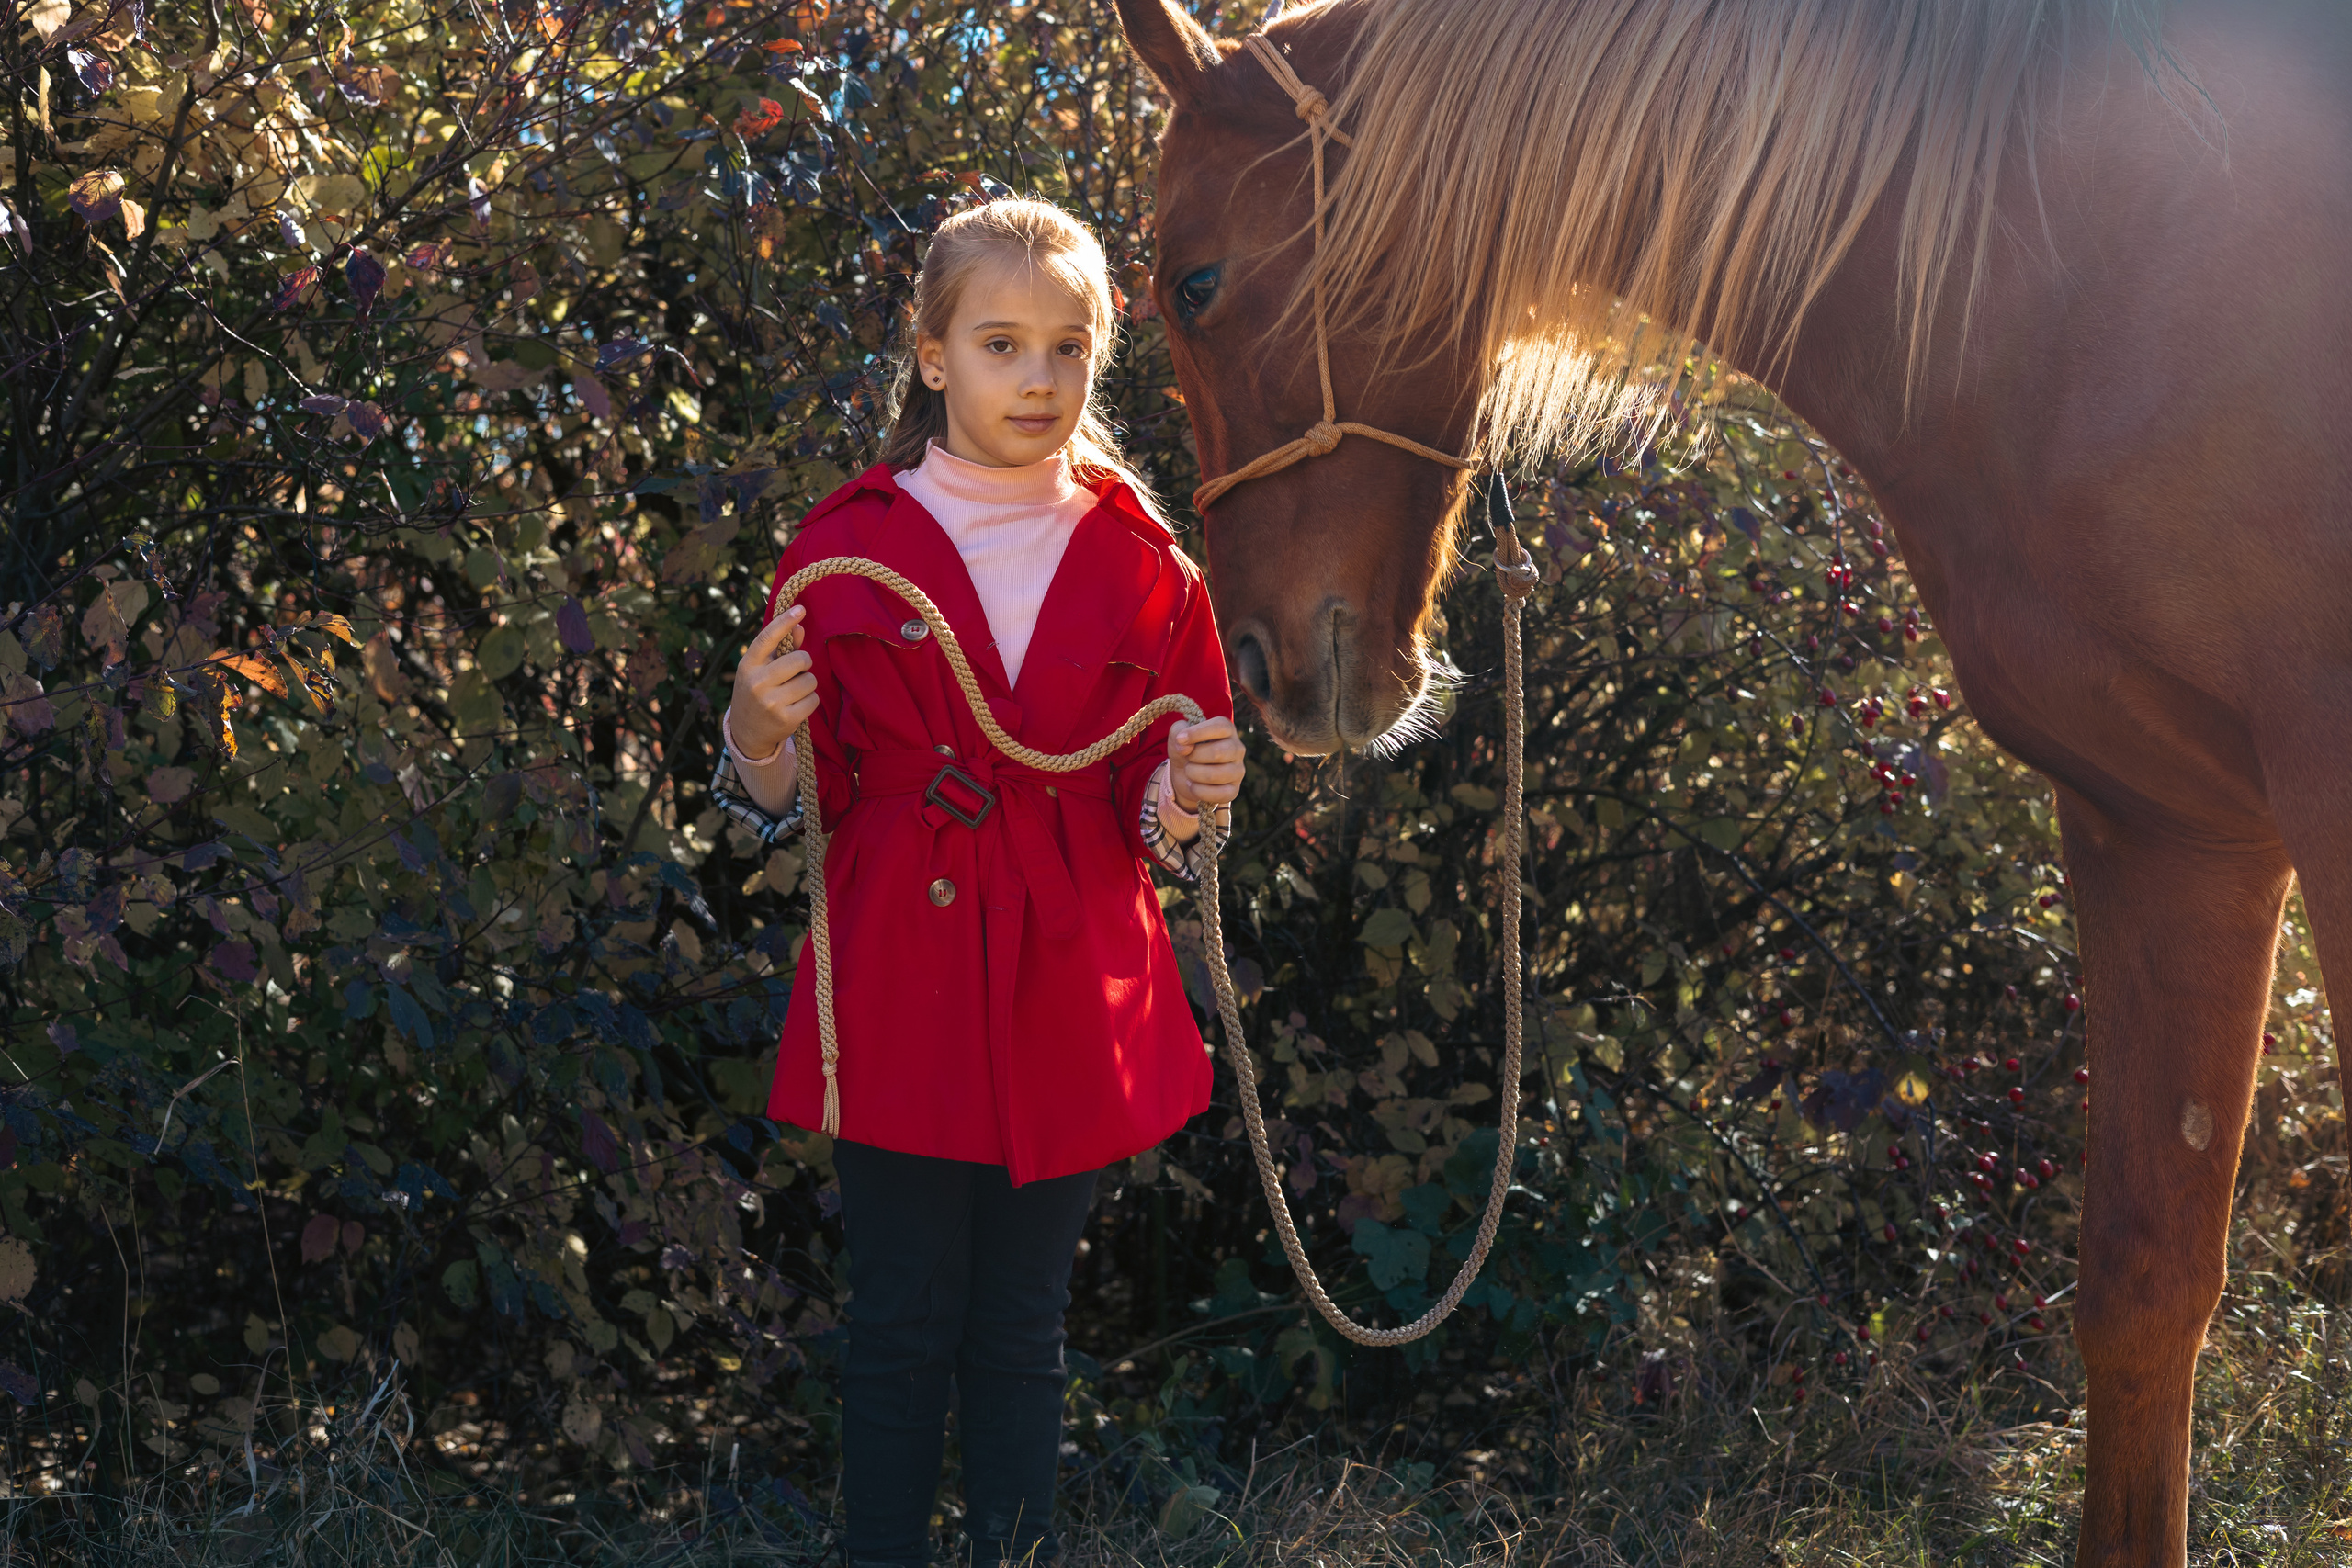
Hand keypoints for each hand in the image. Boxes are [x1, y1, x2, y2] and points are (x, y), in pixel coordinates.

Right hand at [728, 604, 818, 756]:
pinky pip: (813, 700)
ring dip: (807, 684)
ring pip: (810, 680)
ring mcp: (771, 702)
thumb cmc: (757, 693)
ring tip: (793, 691)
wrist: (747, 733)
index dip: (784, 622)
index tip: (800, 609)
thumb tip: (800, 627)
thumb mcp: (760, 670)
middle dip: (805, 663)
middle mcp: (757, 682)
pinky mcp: (786, 719)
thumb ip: (781, 649)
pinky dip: (810, 701)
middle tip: (798, 670)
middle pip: (800, 660)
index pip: (767, 638)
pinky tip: (796, 706)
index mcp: (748, 665)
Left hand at [1168, 715, 1243, 811]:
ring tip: (1189, 771)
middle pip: (1218, 753)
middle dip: (1194, 757)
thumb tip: (1185, 747)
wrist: (1185, 775)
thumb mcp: (1177, 735)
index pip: (1220, 727)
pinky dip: (1199, 791)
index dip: (1198, 733)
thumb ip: (1178, 731)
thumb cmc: (1186, 750)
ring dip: (1194, 774)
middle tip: (1187, 758)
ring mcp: (1238, 770)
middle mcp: (1237, 748)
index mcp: (1227, 730)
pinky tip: (1193, 785)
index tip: (1180, 739)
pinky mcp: (1234, 790)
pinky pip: (1218, 794)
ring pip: (1216, 775)